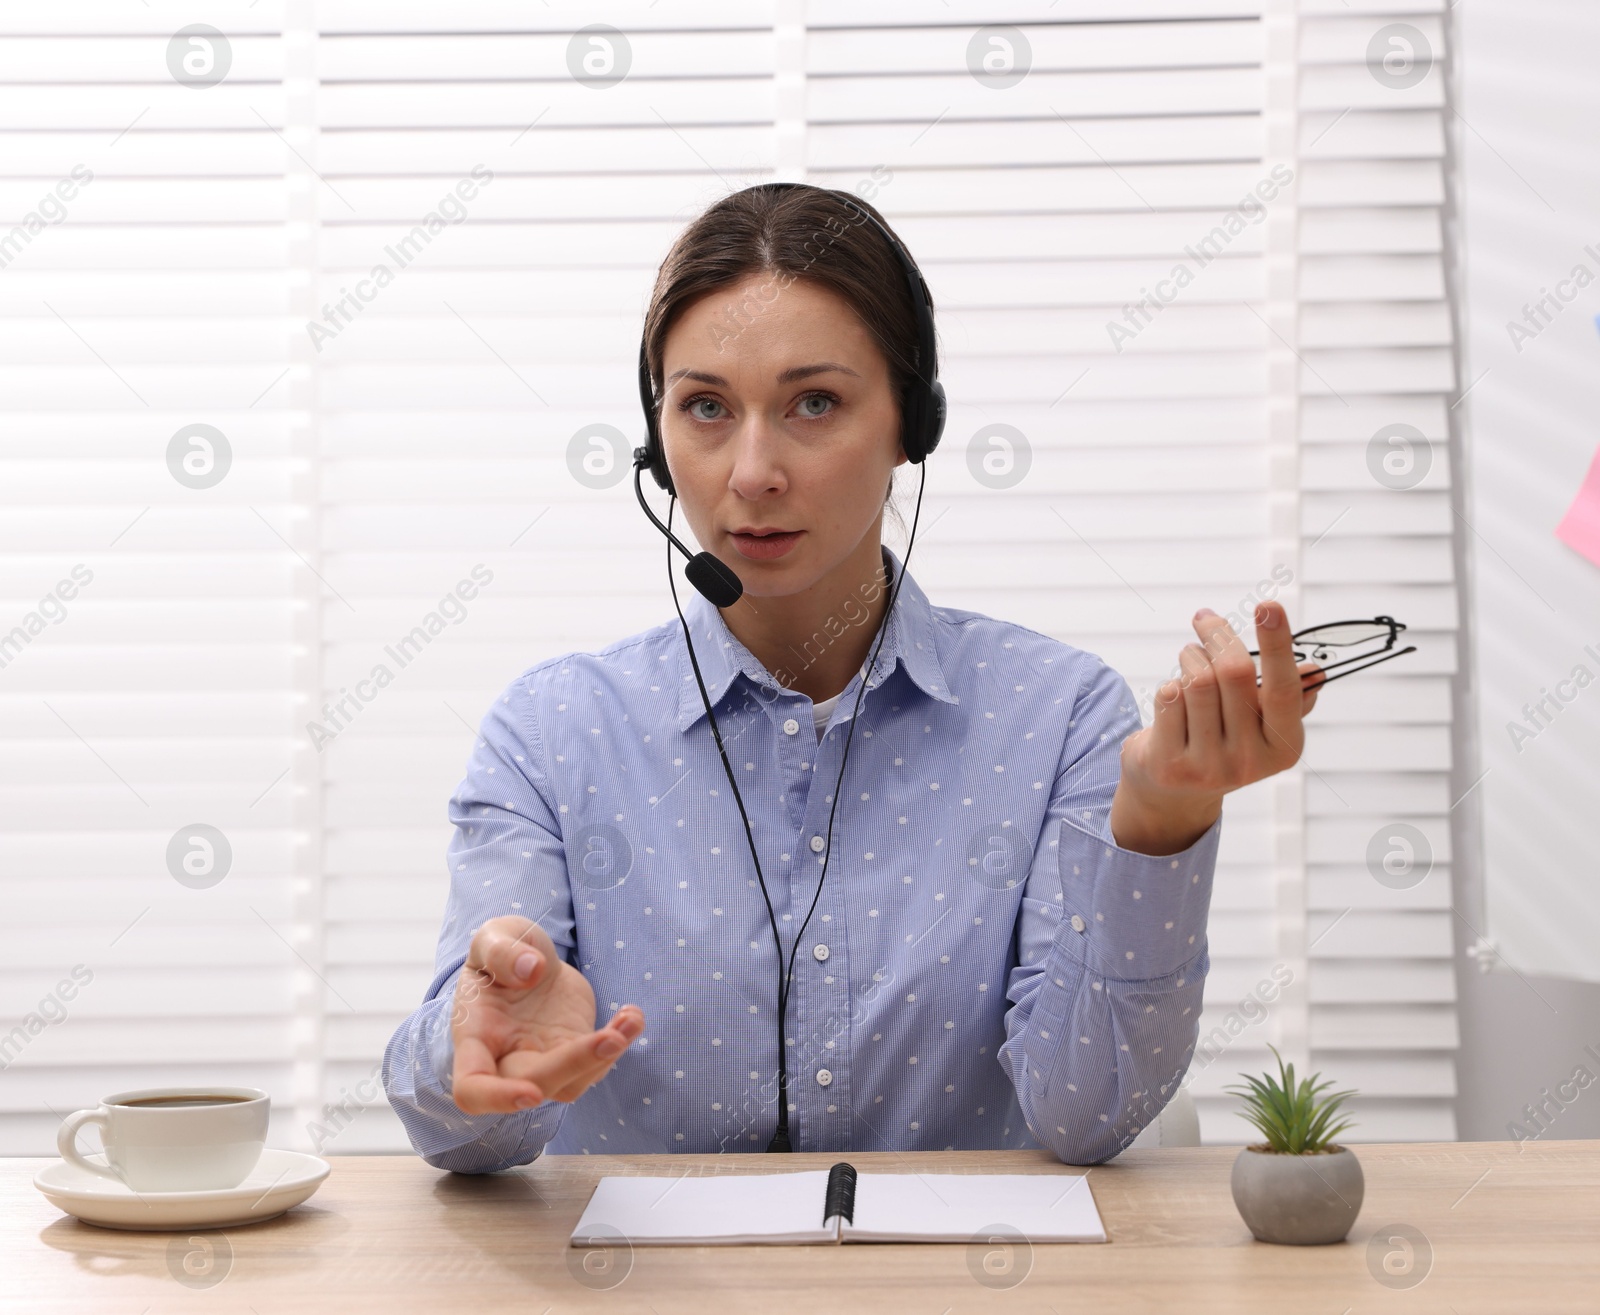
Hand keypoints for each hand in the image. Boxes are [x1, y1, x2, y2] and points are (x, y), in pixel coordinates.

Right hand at [449, 915, 644, 1115]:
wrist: (528, 958)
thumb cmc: (501, 951)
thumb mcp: (493, 937)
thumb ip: (501, 951)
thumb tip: (530, 970)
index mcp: (476, 1036)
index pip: (473, 1087)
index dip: (497, 1099)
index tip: (530, 1094)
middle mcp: (506, 1059)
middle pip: (536, 1083)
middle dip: (575, 1065)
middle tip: (612, 1038)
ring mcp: (542, 1059)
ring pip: (572, 1083)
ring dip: (606, 1057)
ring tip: (631, 1019)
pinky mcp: (573, 1051)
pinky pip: (597, 1063)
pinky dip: (619, 1042)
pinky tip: (632, 1016)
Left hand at [1110, 600, 1324, 854]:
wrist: (1173, 793)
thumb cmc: (1224, 741)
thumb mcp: (1261, 726)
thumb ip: (1288, 699)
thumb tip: (1315, 672)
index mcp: (1284, 746)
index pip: (1284, 688)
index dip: (1278, 645)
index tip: (1269, 605)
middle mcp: (1251, 761)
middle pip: (1234, 673)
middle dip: (1216, 636)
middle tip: (1204, 619)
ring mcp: (1209, 767)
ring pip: (1197, 681)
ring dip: (1190, 657)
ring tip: (1189, 658)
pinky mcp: (1170, 765)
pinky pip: (1169, 697)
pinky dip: (1170, 684)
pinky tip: (1174, 694)